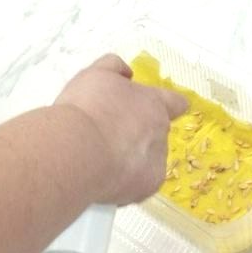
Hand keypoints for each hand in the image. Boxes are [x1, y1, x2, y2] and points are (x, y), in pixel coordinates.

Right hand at [54, 55, 186, 204]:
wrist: (76, 149)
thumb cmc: (86, 108)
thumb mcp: (95, 74)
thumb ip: (114, 67)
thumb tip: (125, 73)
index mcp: (152, 102)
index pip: (176, 102)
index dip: (170, 105)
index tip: (165, 109)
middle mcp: (160, 130)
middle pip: (156, 132)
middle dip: (138, 133)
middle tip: (110, 135)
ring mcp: (157, 159)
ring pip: (148, 159)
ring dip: (132, 158)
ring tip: (102, 157)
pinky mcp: (148, 186)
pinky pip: (140, 183)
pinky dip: (126, 181)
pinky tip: (104, 176)